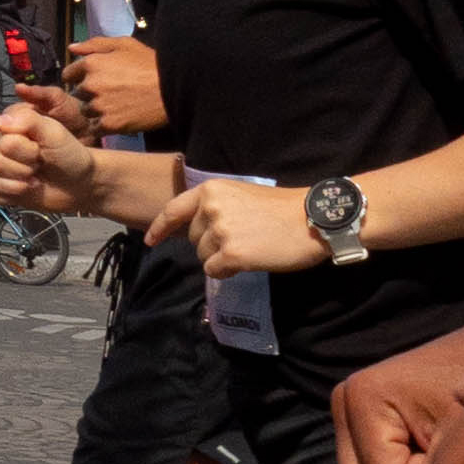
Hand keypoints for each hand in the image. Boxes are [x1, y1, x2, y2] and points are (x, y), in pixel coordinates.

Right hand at [0, 96, 99, 215]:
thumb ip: (29, 121)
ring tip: (33, 179)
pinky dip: (9, 196)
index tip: (41, 152)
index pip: (4, 142)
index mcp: (8, 127)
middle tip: (39, 166)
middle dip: (22, 169)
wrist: (79, 184)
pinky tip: (24, 191)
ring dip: (15, 184)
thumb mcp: (54, 133)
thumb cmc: (70, 155)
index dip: (26, 152)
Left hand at [67, 33, 161, 137]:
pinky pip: (96, 127)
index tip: (92, 80)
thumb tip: (72, 48)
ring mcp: (99, 106)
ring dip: (96, 110)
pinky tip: (118, 117)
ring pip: (86, 111)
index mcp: (91, 64)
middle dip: (89, 93)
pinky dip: (104, 125)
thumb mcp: (125, 45)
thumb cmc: (151, 64)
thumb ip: (95, 44)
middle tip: (110, 92)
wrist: (173, 89)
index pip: (69, 74)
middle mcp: (91, 85)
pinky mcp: (109, 124)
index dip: (79, 77)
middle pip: (78, 93)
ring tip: (117, 105)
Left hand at [151, 178, 322, 280]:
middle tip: (242, 241)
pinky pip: (214, 271)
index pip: (174, 210)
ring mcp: (219, 231)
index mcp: (211, 190)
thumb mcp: (242, 196)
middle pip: (193, 239)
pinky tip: (249, 262)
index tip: (151, 241)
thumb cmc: (282, 209)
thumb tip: (200, 231)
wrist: (312, 219)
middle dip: (210, 245)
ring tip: (250, 248)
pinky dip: (228, 272)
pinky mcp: (231, 254)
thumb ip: (217, 208)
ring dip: (221, 259)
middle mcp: (210, 208)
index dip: (160, 228)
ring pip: (204, 257)